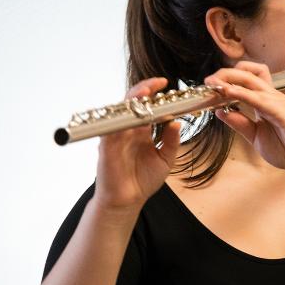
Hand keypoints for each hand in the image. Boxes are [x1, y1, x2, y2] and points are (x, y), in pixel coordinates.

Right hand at [93, 77, 182, 213]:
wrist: (127, 201)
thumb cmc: (143, 181)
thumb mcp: (165, 160)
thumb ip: (171, 141)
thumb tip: (177, 121)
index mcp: (142, 130)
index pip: (146, 105)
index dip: (154, 92)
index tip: (166, 83)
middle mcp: (129, 129)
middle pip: (133, 102)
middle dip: (144, 89)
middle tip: (158, 84)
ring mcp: (117, 135)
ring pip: (121, 110)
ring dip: (132, 99)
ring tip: (145, 92)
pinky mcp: (107, 145)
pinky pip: (111, 126)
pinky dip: (120, 118)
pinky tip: (131, 113)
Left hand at [207, 62, 284, 180]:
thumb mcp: (256, 137)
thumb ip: (240, 123)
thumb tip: (220, 112)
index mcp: (266, 101)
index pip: (246, 80)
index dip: (227, 79)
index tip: (210, 86)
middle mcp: (272, 97)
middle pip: (247, 73)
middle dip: (225, 73)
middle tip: (208, 81)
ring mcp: (278, 101)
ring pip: (251, 81)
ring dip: (230, 80)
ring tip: (213, 84)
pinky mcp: (283, 111)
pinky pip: (258, 99)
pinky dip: (242, 94)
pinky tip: (228, 93)